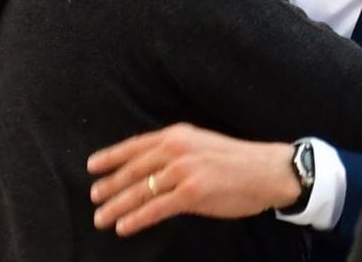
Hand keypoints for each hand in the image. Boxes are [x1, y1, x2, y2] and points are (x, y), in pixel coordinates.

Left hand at [88, 123, 298, 236]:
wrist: (268, 170)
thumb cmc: (238, 161)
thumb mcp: (203, 144)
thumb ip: (178, 152)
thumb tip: (153, 168)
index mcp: (178, 135)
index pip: (136, 145)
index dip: (112, 156)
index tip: (93, 166)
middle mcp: (177, 149)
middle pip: (133, 169)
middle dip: (110, 185)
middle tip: (93, 196)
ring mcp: (183, 170)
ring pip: (140, 189)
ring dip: (117, 205)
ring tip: (101, 217)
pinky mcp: (192, 192)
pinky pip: (156, 208)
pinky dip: (136, 218)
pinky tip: (124, 227)